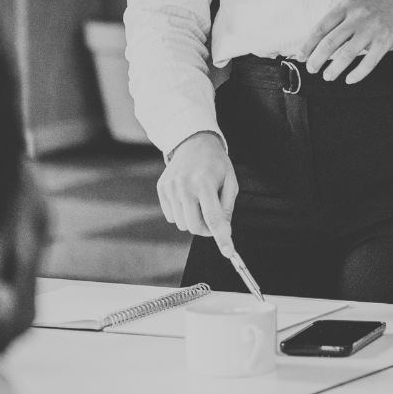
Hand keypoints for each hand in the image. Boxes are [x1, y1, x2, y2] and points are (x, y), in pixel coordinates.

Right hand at [157, 131, 238, 255]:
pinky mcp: (162, 189)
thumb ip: (227, 207)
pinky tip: (188, 198)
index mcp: (204, 182)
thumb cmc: (216, 163)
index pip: (213, 217)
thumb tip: (224, 230)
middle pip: (194, 226)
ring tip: (201, 203)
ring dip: (194, 221)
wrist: (193, 142)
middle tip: (214, 220)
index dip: (221, 237)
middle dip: (207, 230)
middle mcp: (184, 186)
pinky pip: (172, 216)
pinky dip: (182, 214)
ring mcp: (170, 187)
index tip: (228, 252)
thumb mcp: (230, 181)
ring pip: (182, 224)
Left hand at [298, 0, 392, 83]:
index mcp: (346, 5)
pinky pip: (368, 62)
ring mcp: (372, 29)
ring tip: (328, 76)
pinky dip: (357, 74)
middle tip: (312, 69)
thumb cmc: (376, 6)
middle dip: (317, 60)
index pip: (320, 28)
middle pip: (330, 43)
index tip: (301, 57)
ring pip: (346, 55)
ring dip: (333, 69)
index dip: (308, 45)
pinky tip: (349, 79)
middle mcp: (358, 16)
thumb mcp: (354, 4)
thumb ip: (337, 19)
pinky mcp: (385, 41)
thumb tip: (316, 43)